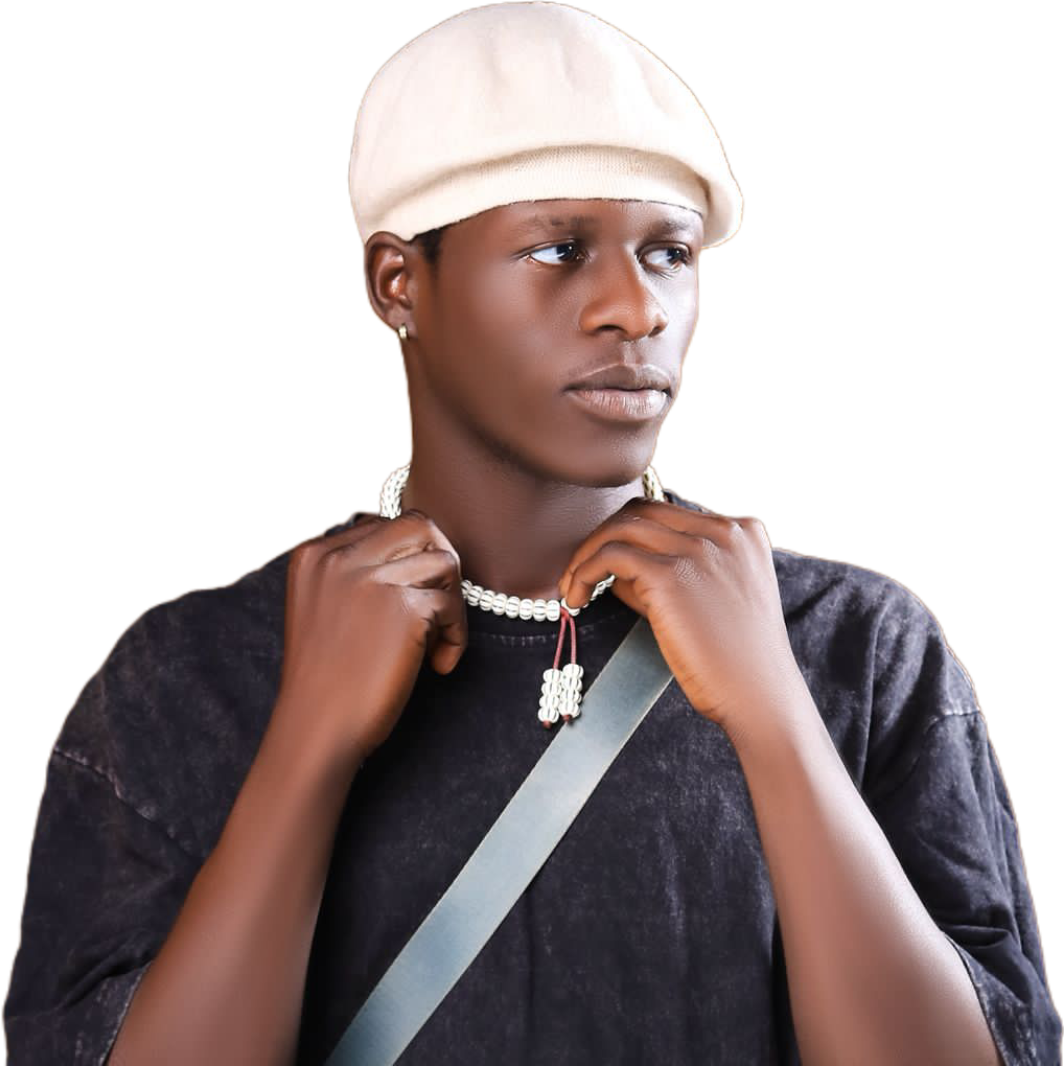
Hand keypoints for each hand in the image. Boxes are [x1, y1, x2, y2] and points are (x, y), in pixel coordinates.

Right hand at [269, 509, 467, 770]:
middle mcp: (339, 557)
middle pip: (419, 525)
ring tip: (434, 641)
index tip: (411, 600)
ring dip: (451, 601)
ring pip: (444, 560)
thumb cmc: (327, 678)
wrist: (318, 728)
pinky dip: (456, 636)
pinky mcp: (404, 608)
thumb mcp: (324, 607)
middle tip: (440, 605)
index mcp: (314, 554)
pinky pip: (452, 603)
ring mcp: (372, 579)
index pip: (384, 525)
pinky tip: (439, 665)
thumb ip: (354, 573)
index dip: (409, 560)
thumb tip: (418, 553)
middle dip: (440, 562)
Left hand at [559, 497, 808, 743]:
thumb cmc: (734, 659)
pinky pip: (609, 556)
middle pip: (642, 511)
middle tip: (580, 573)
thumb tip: (613, 569)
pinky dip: (583, 572)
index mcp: (742, 530)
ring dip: (586, 555)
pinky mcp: (670, 575)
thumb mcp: (714, 598)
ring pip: (621, 528)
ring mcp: (698, 548)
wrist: (758, 696)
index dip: (632, 538)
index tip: (609, 568)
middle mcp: (724, 530)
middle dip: (603, 537)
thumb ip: (673, 572)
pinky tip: (576, 600)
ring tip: (572, 589)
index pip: (669, 514)